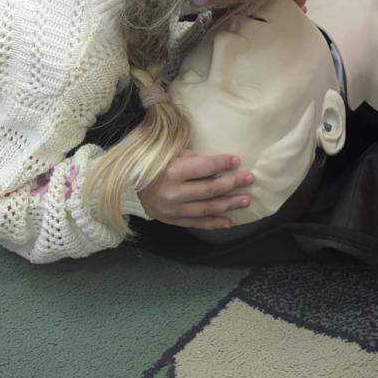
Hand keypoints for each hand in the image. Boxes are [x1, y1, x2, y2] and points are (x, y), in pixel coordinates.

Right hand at [138, 151, 253, 229]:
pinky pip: (197, 223)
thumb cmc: (152, 165)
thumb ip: (191, 159)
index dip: (223, 163)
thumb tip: (217, 164)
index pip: (205, 167)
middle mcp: (174, 193)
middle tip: (250, 179)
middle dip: (232, 183)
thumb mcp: (169, 154)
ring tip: (246, 201)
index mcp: (173, 172)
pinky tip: (229, 221)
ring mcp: (174, 210)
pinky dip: (214, 223)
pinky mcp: (173, 221)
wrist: (128, 187)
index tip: (237, 160)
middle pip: (210, 189)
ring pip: (207, 208)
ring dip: (229, 204)